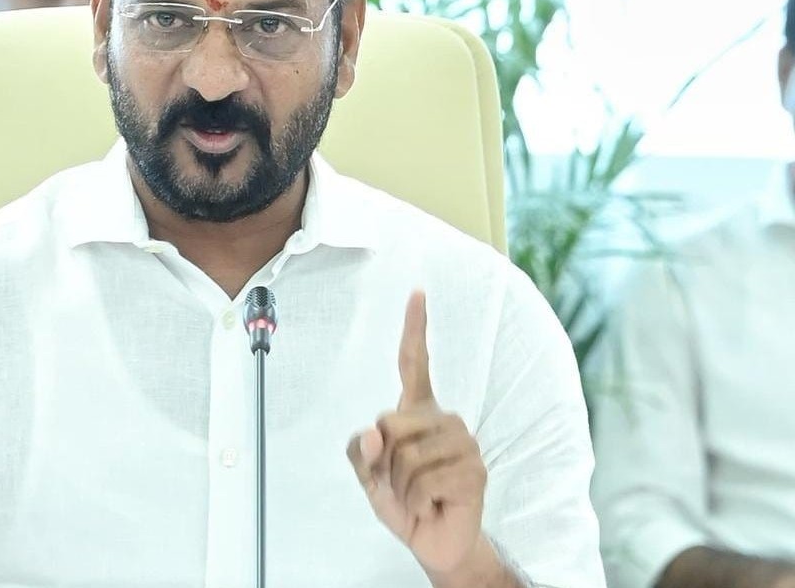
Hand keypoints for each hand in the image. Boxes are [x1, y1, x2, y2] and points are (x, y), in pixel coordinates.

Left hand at [346, 290, 487, 577]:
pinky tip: (432, 504)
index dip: (415, 328)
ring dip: (400, 486)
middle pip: (389, 424)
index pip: (414, 363)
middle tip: (401, 482)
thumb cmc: (404, 501)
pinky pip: (422, 481)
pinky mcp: (473, 470)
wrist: (435, 540)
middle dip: (383, 462)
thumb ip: (359, 453)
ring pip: (404, 456)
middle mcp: (444, 420)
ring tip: (418, 495)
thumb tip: (371, 432)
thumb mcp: (368, 478)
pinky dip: (416, 501)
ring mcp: (463, 442)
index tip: (417, 292)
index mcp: (418, 412)